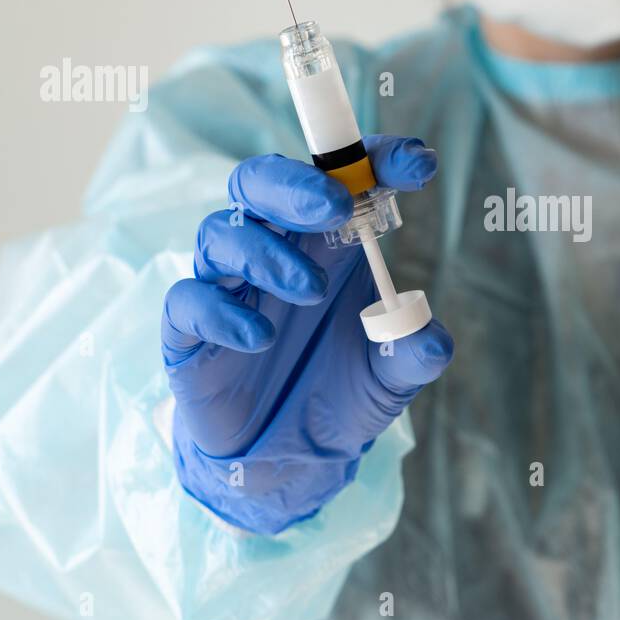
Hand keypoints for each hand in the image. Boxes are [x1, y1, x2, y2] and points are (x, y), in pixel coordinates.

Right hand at [161, 135, 452, 533]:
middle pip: (260, 183)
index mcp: (325, 243)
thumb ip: (412, 354)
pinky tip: (261, 338)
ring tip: (311, 289)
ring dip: (267, 253)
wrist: (286, 459)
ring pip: (222, 234)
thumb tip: (431, 340)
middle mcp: (272, 250)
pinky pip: (188, 301)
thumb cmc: (337, 394)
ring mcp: (227, 286)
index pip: (341, 178)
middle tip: (338, 205)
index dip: (374, 160)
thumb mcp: (390, 379)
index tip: (416, 164)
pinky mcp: (189, 330)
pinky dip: (222, 312)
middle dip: (296, 184)